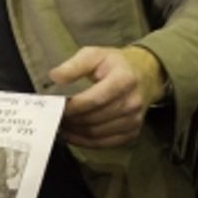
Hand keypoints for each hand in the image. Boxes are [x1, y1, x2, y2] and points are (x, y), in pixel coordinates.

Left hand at [50, 45, 166, 147]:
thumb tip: (55, 77)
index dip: (73, 106)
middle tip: (52, 117)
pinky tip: (71, 135)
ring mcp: (134, 120)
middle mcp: (132, 103)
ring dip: (75, 131)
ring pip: (97, 133)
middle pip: (94, 118)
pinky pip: (105, 143)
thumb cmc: (115, 63)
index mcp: (123, 80)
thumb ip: (75, 65)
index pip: (94, 100)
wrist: (145, 74)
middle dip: (71, 120)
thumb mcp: (95, 54)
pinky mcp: (132, 132)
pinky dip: (85, 142)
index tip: (55, 106)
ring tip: (59, 125)